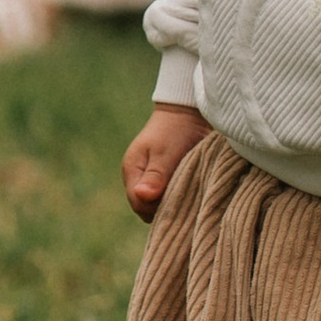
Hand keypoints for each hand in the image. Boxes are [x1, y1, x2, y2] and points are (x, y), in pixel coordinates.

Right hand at [123, 101, 209, 221]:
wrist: (188, 112)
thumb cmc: (176, 130)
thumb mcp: (166, 153)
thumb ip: (155, 176)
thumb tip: (141, 196)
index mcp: (132, 170)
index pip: (139, 204)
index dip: (156, 208)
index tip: (176, 200)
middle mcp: (137, 177)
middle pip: (146, 208)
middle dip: (163, 208)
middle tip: (184, 197)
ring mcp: (149, 178)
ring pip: (156, 204)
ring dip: (171, 202)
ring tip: (187, 193)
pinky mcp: (162, 178)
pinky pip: (165, 196)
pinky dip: (176, 196)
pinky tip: (188, 191)